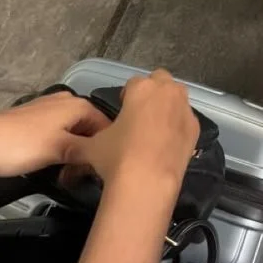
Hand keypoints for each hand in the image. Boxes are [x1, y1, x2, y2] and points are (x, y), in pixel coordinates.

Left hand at [0, 91, 109, 177]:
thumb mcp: (62, 150)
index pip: (108, 127)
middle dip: (90, 151)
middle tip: (83, 176)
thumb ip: (89, 151)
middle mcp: (68, 101)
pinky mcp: (37, 118)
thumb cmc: (22, 144)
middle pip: (91, 129)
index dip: (108, 149)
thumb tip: (105, 158)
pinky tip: (55, 162)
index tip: (103, 170)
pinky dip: (61, 147)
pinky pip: (59, 132)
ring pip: (75, 132)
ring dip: (75, 152)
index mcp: (79, 105)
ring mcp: (51, 108)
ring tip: (69, 173)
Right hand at [64, 70, 199, 189]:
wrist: (147, 182)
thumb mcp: (91, 148)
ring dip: (168, 103)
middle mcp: (166, 91)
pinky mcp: (196, 126)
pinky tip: (168, 142)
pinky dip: (178, 124)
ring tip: (155, 127)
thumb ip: (78, 142)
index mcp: (141, 88)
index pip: (134, 83)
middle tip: (140, 114)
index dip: (127, 96)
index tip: (123, 112)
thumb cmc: (117, 157)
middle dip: (152, 92)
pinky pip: (186, 117)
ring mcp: (184, 108)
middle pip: (160, 80)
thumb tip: (66, 147)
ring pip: (177, 96)